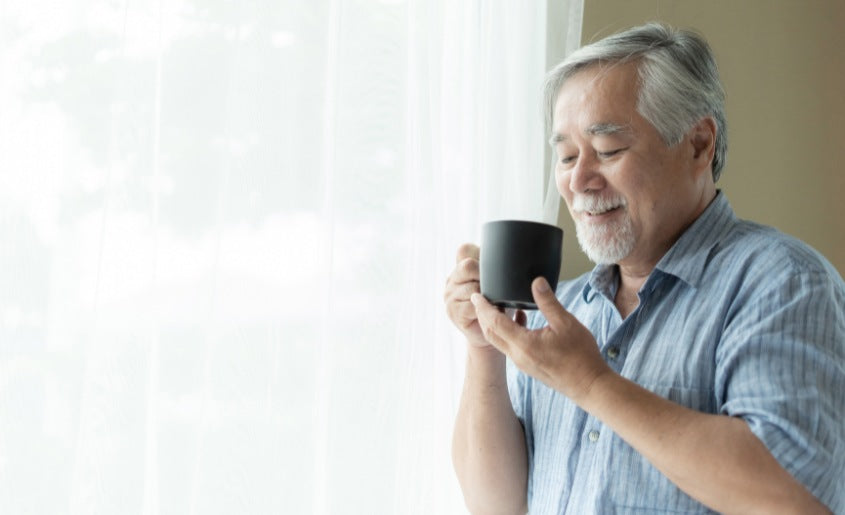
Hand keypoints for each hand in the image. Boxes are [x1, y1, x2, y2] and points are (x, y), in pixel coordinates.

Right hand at [444, 244, 527, 348]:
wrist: (492, 333)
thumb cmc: (499, 304)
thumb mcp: (499, 282)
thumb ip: (500, 268)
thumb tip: (522, 254)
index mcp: (461, 267)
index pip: (465, 250)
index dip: (481, 256)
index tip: (495, 268)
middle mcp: (452, 279)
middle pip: (467, 265)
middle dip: (487, 275)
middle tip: (500, 287)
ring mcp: (450, 295)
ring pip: (472, 287)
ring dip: (489, 295)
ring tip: (499, 302)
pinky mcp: (453, 311)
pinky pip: (472, 305)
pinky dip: (486, 309)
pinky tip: (494, 312)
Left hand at [471, 276, 610, 402]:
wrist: (589, 385)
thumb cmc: (581, 356)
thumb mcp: (566, 323)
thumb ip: (548, 302)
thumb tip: (537, 281)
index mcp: (524, 344)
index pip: (494, 323)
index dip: (483, 307)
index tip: (476, 295)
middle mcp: (518, 356)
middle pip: (490, 333)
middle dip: (483, 315)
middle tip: (481, 298)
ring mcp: (522, 363)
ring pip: (499, 341)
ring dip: (494, 324)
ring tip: (497, 306)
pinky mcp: (528, 366)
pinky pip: (509, 347)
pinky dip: (506, 332)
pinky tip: (519, 320)